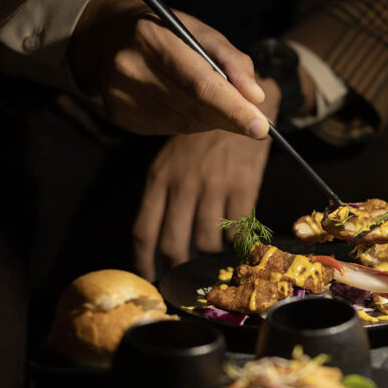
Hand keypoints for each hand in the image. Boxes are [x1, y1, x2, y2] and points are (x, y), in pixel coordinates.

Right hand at [68, 0, 267, 137]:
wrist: (109, 37)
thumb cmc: (167, 33)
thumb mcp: (201, 32)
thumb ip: (233, 61)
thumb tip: (256, 97)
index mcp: (153, 39)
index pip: (201, 84)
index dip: (233, 108)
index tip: (262, 128)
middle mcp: (131, 68)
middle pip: (195, 107)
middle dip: (230, 116)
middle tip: (255, 121)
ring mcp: (122, 95)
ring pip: (186, 123)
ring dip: (211, 119)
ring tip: (213, 101)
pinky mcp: (121, 115)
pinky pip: (170, 129)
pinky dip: (190, 122)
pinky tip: (187, 105)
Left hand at [132, 77, 280, 280]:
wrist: (241, 103)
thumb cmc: (203, 134)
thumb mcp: (172, 158)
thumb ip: (164, 192)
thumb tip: (161, 237)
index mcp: (160, 177)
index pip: (144, 231)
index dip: (145, 263)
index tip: (151, 279)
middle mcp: (183, 184)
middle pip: (173, 244)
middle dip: (177, 271)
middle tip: (184, 284)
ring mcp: (214, 186)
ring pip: (206, 243)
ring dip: (209, 261)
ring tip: (213, 267)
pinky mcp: (243, 187)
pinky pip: (237, 230)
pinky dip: (236, 246)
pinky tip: (237, 249)